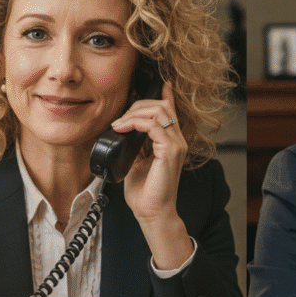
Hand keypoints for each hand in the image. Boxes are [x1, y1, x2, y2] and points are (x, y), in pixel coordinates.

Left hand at [111, 81, 193, 268]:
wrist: (151, 212)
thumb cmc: (145, 192)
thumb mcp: (136, 160)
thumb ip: (135, 144)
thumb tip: (124, 130)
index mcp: (170, 142)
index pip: (169, 110)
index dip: (162, 95)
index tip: (155, 84)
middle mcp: (177, 141)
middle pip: (161, 106)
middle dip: (137, 106)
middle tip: (119, 119)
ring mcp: (176, 145)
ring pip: (158, 112)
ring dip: (133, 114)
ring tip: (118, 125)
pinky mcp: (170, 151)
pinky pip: (154, 126)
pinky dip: (135, 123)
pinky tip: (122, 129)